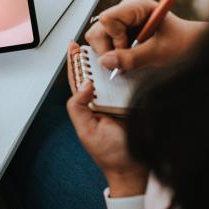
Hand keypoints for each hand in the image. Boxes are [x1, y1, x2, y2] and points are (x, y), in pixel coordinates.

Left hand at [67, 43, 146, 196]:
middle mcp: (103, 100)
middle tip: (92, 38)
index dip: (74, 62)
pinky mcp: (135, 100)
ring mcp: (119, 99)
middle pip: (95, 72)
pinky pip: (131, 82)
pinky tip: (127, 59)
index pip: (78, 79)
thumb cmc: (110, 154)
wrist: (135, 170)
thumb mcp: (86, 131)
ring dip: (109, 59)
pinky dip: (128, 70)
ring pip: (112, 74)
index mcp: (88, 105)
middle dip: (91, 55)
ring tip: (108, 43)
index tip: (72, 46)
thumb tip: (84, 84)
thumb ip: (78, 108)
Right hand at [85, 0, 208, 71]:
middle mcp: (124, 11)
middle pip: (97, 30)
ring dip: (109, 52)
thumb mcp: (158, 53)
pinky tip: (127, 55)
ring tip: (129, 57)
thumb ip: (131, 58)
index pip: (107, 19)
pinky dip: (111, 53)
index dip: (114, 38)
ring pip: (96, 37)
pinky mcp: (116, 31)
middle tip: (126, 58)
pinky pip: (101, 42)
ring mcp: (119, 21)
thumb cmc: (180, 43)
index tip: (128, 48)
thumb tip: (104, 61)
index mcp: (136, 7)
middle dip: (108, 49)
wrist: (188, 45)